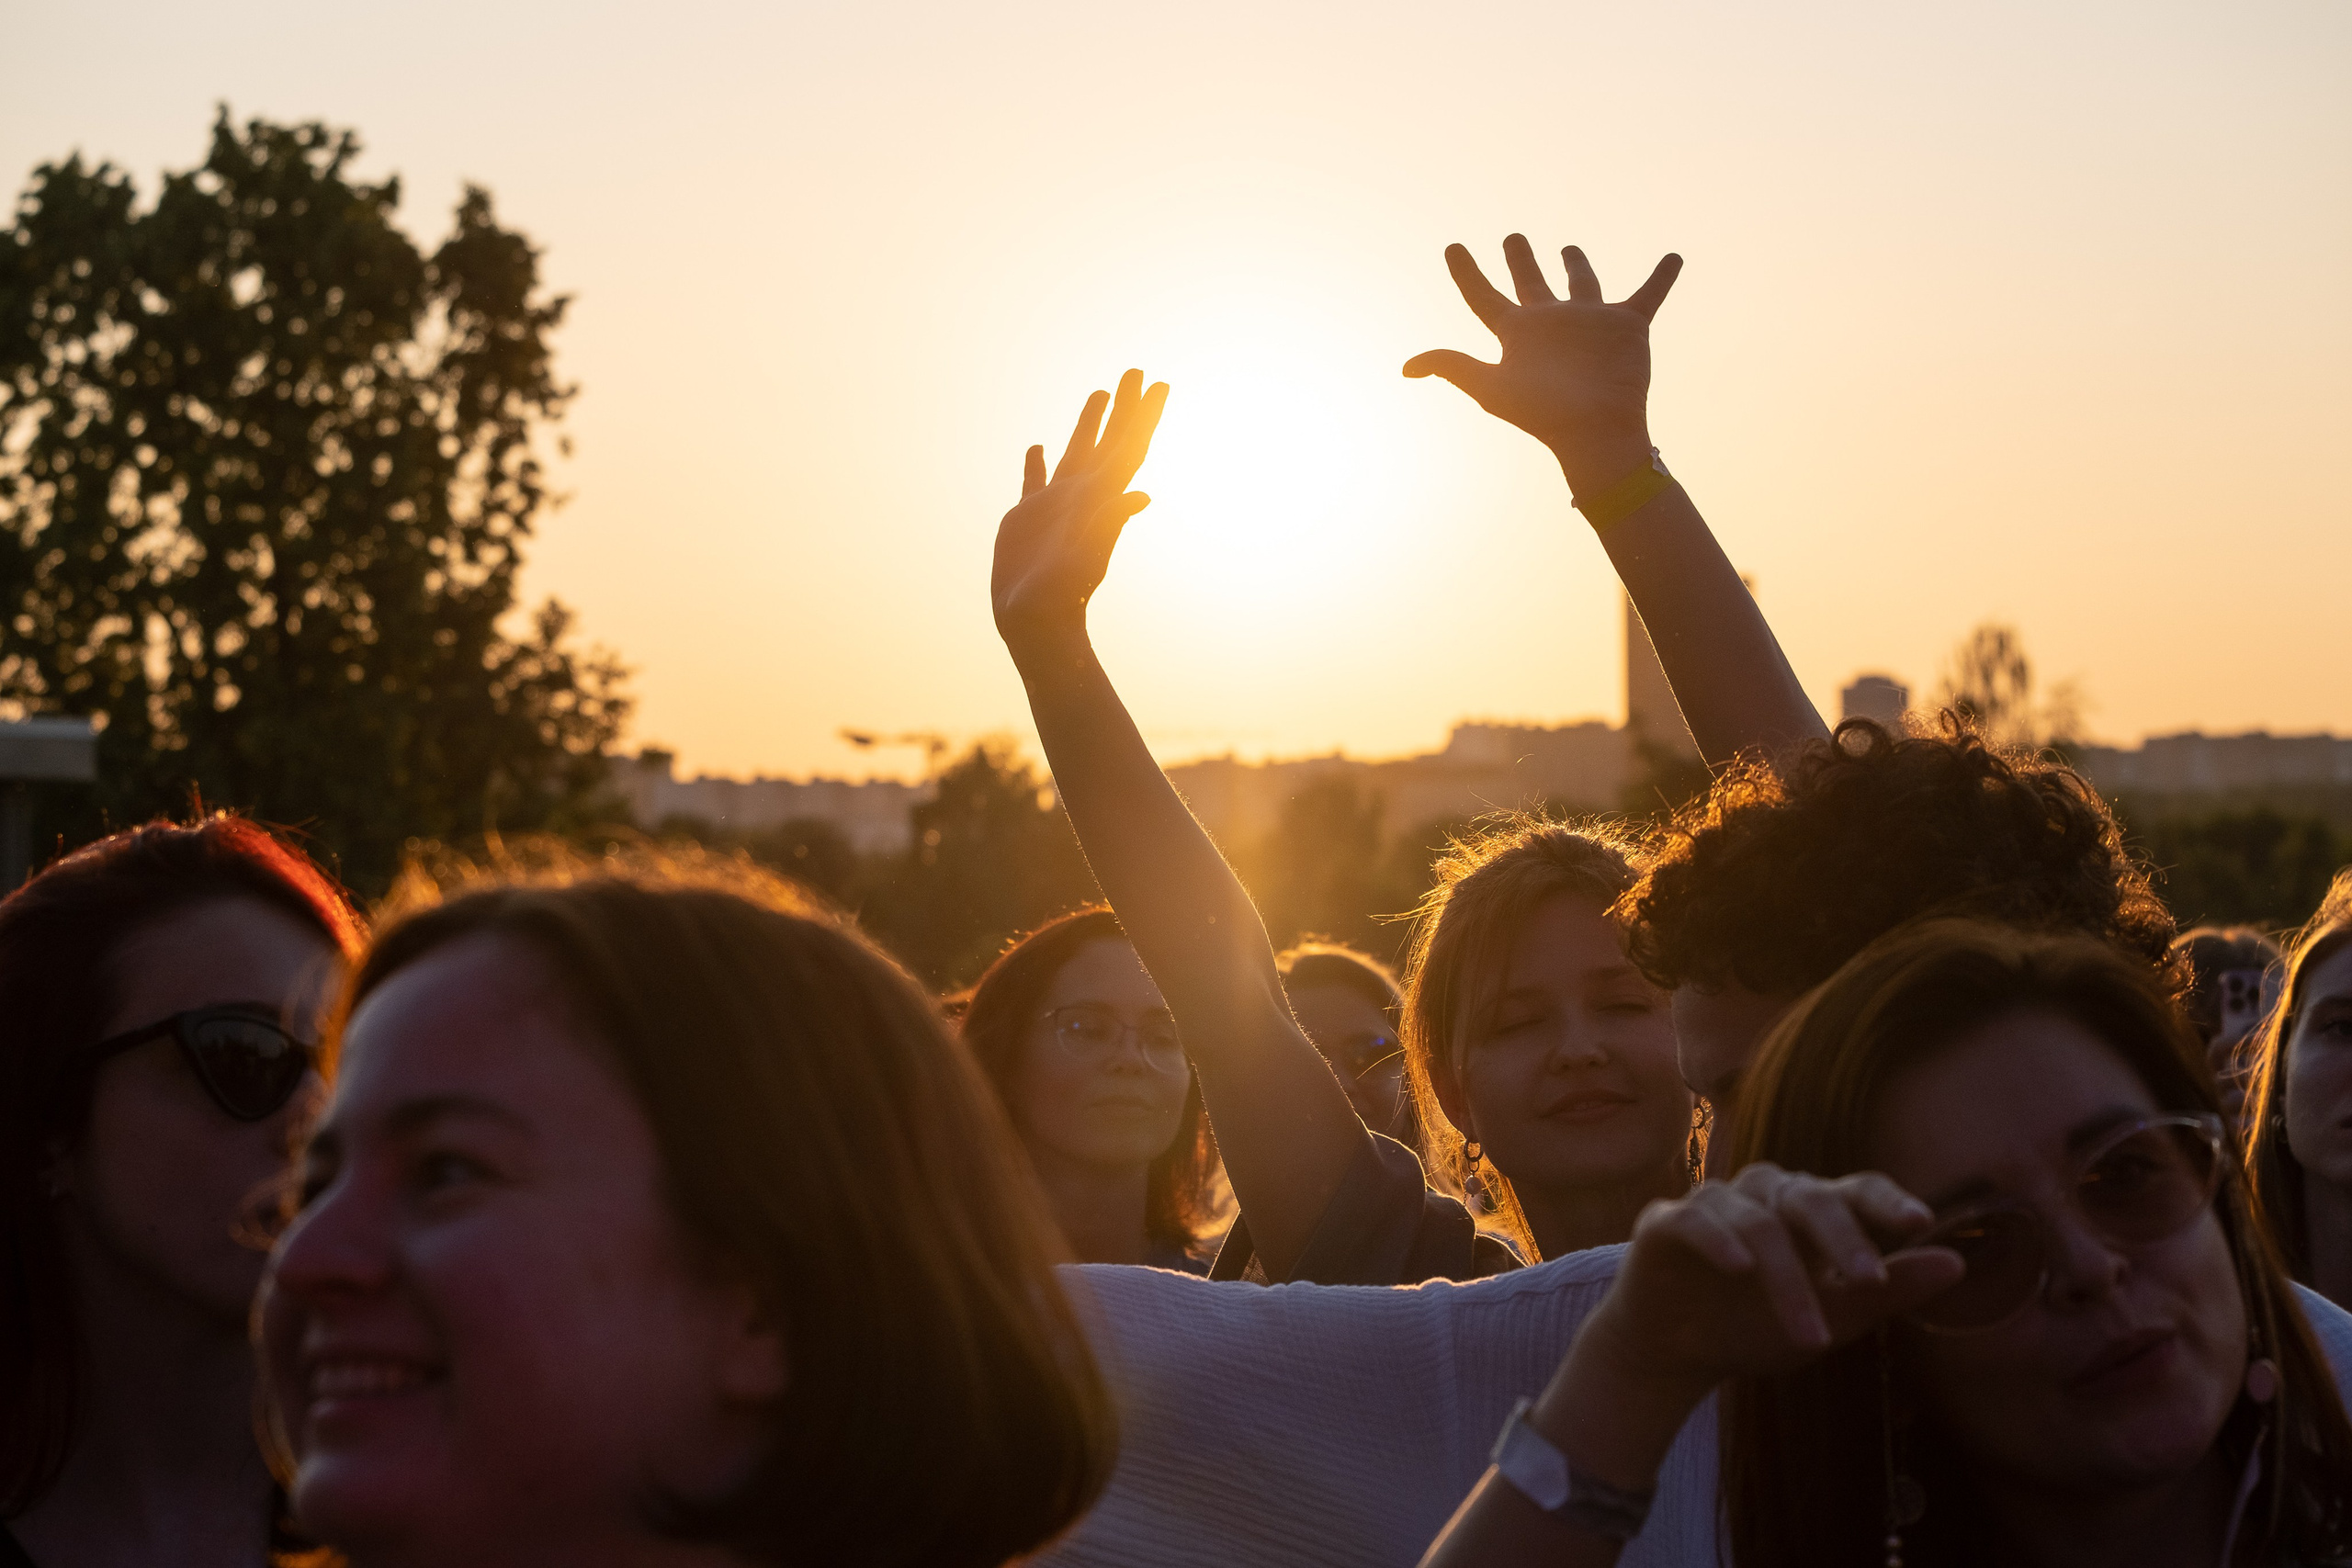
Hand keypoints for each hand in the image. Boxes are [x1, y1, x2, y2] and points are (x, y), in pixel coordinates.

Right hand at [992, 369, 1168, 654]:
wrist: (1035, 623)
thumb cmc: (1062, 594)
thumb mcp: (1089, 555)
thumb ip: (1111, 522)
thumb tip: (1142, 493)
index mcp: (1100, 498)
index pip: (1128, 447)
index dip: (1143, 416)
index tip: (1158, 384)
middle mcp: (1083, 496)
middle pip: (1108, 441)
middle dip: (1122, 408)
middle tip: (1135, 371)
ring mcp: (1055, 506)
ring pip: (1075, 453)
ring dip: (1088, 424)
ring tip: (1099, 394)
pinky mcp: (1027, 518)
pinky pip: (1034, 481)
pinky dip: (1036, 462)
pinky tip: (1036, 446)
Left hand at [1403, 234, 1679, 495]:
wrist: (1597, 430)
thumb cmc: (1543, 413)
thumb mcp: (1491, 386)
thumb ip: (1452, 367)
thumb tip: (1406, 367)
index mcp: (1518, 334)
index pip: (1483, 297)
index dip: (1465, 272)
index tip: (1453, 247)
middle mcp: (1552, 324)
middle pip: (1531, 283)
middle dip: (1520, 259)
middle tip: (1512, 237)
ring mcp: (1590, 322)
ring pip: (1582, 282)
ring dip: (1577, 263)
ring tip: (1569, 247)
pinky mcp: (1628, 326)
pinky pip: (1649, 294)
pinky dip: (1663, 277)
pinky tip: (1674, 257)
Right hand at [1576, 1163, 1964, 1403]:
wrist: (1676, 1354)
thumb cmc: (1756, 1327)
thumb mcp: (1833, 1319)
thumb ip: (1888, 1291)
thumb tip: (1958, 1263)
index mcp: (1809, 1211)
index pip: (1854, 1189)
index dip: (1886, 1200)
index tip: (1920, 1223)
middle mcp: (1764, 1195)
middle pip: (1810, 1197)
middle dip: (1842, 1240)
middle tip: (1868, 1283)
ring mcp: (1714, 1203)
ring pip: (1759, 1222)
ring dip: (1787, 1281)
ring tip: (1810, 1340)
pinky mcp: (1666, 1221)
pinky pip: (1696, 1219)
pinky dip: (1720, 1241)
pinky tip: (1739, 1269)